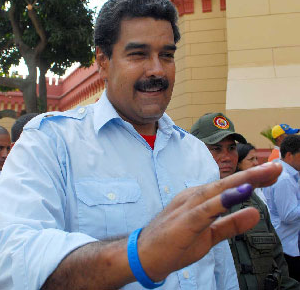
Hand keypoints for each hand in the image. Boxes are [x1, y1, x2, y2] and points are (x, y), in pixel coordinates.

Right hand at [137, 162, 281, 280]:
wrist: (145, 254)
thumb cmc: (175, 242)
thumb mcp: (210, 235)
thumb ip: (232, 224)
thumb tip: (256, 213)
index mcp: (200, 198)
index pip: (229, 186)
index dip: (252, 180)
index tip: (272, 173)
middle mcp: (195, 196)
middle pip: (227, 183)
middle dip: (253, 174)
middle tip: (276, 166)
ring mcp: (188, 206)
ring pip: (218, 190)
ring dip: (242, 181)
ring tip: (265, 173)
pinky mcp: (185, 220)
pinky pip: (206, 209)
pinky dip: (224, 200)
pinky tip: (241, 193)